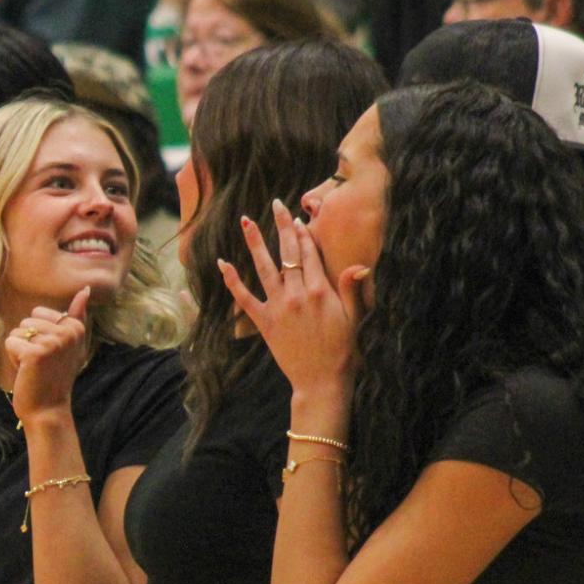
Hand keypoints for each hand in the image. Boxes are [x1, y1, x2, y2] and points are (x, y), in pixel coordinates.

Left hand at [2, 288, 89, 423]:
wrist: (48, 409)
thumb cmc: (55, 377)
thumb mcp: (71, 345)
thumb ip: (77, 316)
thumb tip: (85, 289)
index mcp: (76, 327)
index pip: (39, 313)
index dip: (38, 334)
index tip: (50, 354)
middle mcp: (67, 332)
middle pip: (27, 321)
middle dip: (27, 342)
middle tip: (41, 363)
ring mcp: (52, 342)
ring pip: (18, 332)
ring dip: (20, 351)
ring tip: (34, 367)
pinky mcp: (35, 353)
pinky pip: (10, 343)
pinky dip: (13, 359)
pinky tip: (26, 372)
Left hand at [216, 201, 367, 396]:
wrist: (321, 380)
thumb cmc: (342, 349)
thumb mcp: (354, 317)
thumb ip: (352, 289)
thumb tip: (361, 265)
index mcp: (321, 290)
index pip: (310, 253)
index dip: (303, 233)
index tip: (297, 217)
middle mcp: (297, 294)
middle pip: (288, 253)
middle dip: (282, 226)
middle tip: (276, 204)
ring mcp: (279, 307)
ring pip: (264, 268)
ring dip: (254, 243)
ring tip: (246, 221)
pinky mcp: (264, 322)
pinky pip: (244, 298)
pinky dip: (232, 281)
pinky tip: (222, 263)